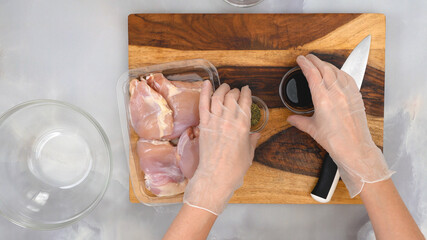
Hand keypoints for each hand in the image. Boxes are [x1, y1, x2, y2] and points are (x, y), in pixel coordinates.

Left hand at [183, 81, 259, 214]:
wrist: (215, 177)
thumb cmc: (233, 169)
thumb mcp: (248, 154)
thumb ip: (252, 141)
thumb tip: (256, 134)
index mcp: (243, 127)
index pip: (246, 102)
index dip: (247, 93)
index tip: (247, 90)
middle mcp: (229, 121)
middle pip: (232, 97)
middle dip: (236, 91)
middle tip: (236, 91)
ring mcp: (214, 122)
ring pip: (218, 97)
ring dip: (223, 89)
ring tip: (225, 87)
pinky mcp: (203, 125)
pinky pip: (203, 104)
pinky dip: (205, 92)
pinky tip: (207, 83)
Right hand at [287, 54, 393, 196]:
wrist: (355, 148)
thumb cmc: (336, 141)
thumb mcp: (313, 130)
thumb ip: (300, 121)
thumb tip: (291, 118)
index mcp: (323, 99)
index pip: (312, 74)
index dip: (305, 64)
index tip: (300, 59)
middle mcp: (336, 92)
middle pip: (324, 68)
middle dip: (315, 60)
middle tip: (308, 57)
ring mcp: (348, 92)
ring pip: (336, 71)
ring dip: (327, 64)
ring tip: (320, 63)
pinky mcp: (356, 96)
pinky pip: (347, 77)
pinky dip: (340, 71)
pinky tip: (337, 72)